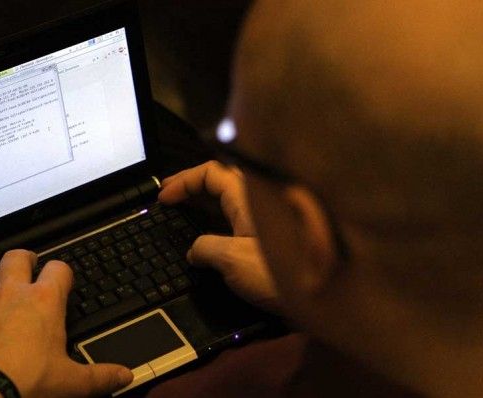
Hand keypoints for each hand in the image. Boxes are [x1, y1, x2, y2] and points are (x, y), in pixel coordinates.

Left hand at [0, 250, 132, 397]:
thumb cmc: (27, 382)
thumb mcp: (71, 382)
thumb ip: (100, 376)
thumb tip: (124, 376)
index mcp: (43, 302)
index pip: (58, 269)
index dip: (63, 272)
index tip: (64, 279)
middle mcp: (9, 296)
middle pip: (15, 258)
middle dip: (22, 258)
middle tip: (27, 264)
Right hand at [158, 161, 280, 312]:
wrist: (318, 297)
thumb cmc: (277, 273)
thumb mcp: (230, 258)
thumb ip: (205, 248)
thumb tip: (195, 252)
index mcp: (248, 196)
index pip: (210, 172)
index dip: (183, 180)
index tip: (164, 197)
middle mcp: (257, 201)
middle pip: (220, 181)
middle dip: (191, 187)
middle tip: (169, 197)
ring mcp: (264, 218)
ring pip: (228, 200)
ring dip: (204, 202)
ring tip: (182, 211)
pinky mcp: (267, 237)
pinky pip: (236, 217)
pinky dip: (216, 219)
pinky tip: (207, 235)